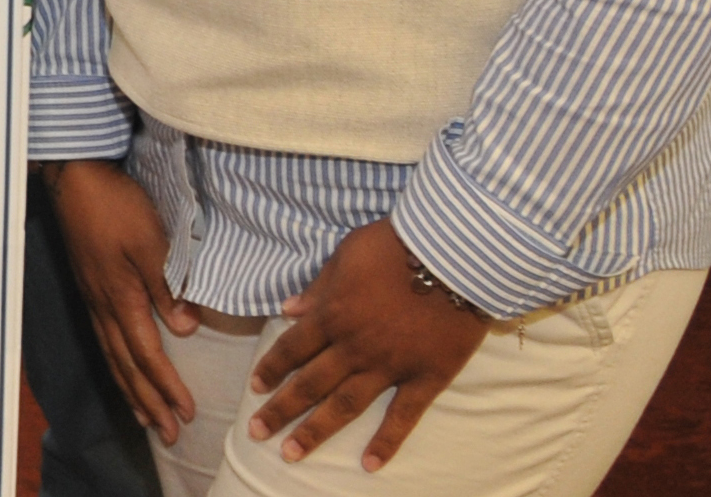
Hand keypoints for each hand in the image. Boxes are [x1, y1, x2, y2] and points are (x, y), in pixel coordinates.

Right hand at [44, 158, 197, 440]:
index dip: (167, 386)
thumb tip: (185, 329)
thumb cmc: (116, 205)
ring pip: (113, 357)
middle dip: (148, 402)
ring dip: (131, 391)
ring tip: (145, 417)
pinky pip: (105, 340)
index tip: (186, 413)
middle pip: (126, 366)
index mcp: (121, 297)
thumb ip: (167, 285)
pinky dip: (117, 365)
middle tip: (168, 433)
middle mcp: (104, 306)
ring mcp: (94, 298)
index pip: (147, 355)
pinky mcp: (91, 288)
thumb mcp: (150, 241)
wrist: (76, 177)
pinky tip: (124, 369)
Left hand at [247, 221, 490, 466]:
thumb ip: (319, 287)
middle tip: (256, 432)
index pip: (291, 348)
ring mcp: (389, 365)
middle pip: (309, 384)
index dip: (271, 368)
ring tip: (291, 453)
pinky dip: (386, 442)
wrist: (455, 255)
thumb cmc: (398, 245)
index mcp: (332, 314)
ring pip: (345, 405)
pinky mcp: (425, 377)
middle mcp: (354, 346)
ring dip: (316, 431)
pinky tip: (369, 465)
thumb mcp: (347, 254)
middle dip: (280, 409)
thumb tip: (289, 309)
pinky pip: (403, 415)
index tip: (254, 387)